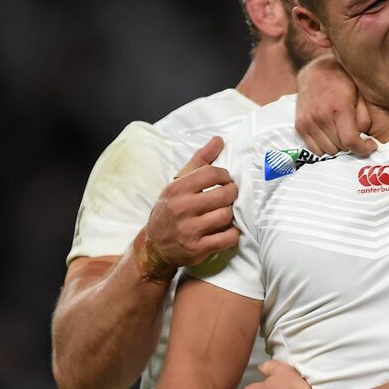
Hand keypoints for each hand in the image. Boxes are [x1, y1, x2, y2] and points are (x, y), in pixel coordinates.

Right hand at [143, 137, 239, 268]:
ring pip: (226, 215)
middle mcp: (181, 208)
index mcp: (177, 189)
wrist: (155, 245)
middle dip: (232, 194)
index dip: (225, 176)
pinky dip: (233, 233)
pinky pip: (227, 238)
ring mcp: (189, 230)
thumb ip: (200, 161)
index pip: (212, 173)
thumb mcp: (179, 183)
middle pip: (224, 195)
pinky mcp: (197, 248)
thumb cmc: (172, 208)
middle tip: (229, 196)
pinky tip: (228, 229)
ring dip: (231, 214)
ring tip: (226, 211)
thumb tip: (219, 140)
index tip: (225, 180)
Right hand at [295, 56, 375, 156]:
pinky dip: (324, 147)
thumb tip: (365, 139)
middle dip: (351, 144)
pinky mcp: (300, 125)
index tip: (371, 145)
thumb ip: (364, 118)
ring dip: (337, 146)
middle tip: (354, 134)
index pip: (350, 140)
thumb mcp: (360, 95)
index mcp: (339, 107)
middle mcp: (321, 116)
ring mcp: (308, 121)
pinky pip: (314, 149)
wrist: (316, 72)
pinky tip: (330, 136)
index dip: (363, 148)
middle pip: (340, 147)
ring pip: (328, 150)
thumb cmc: (343, 82)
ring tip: (341, 133)